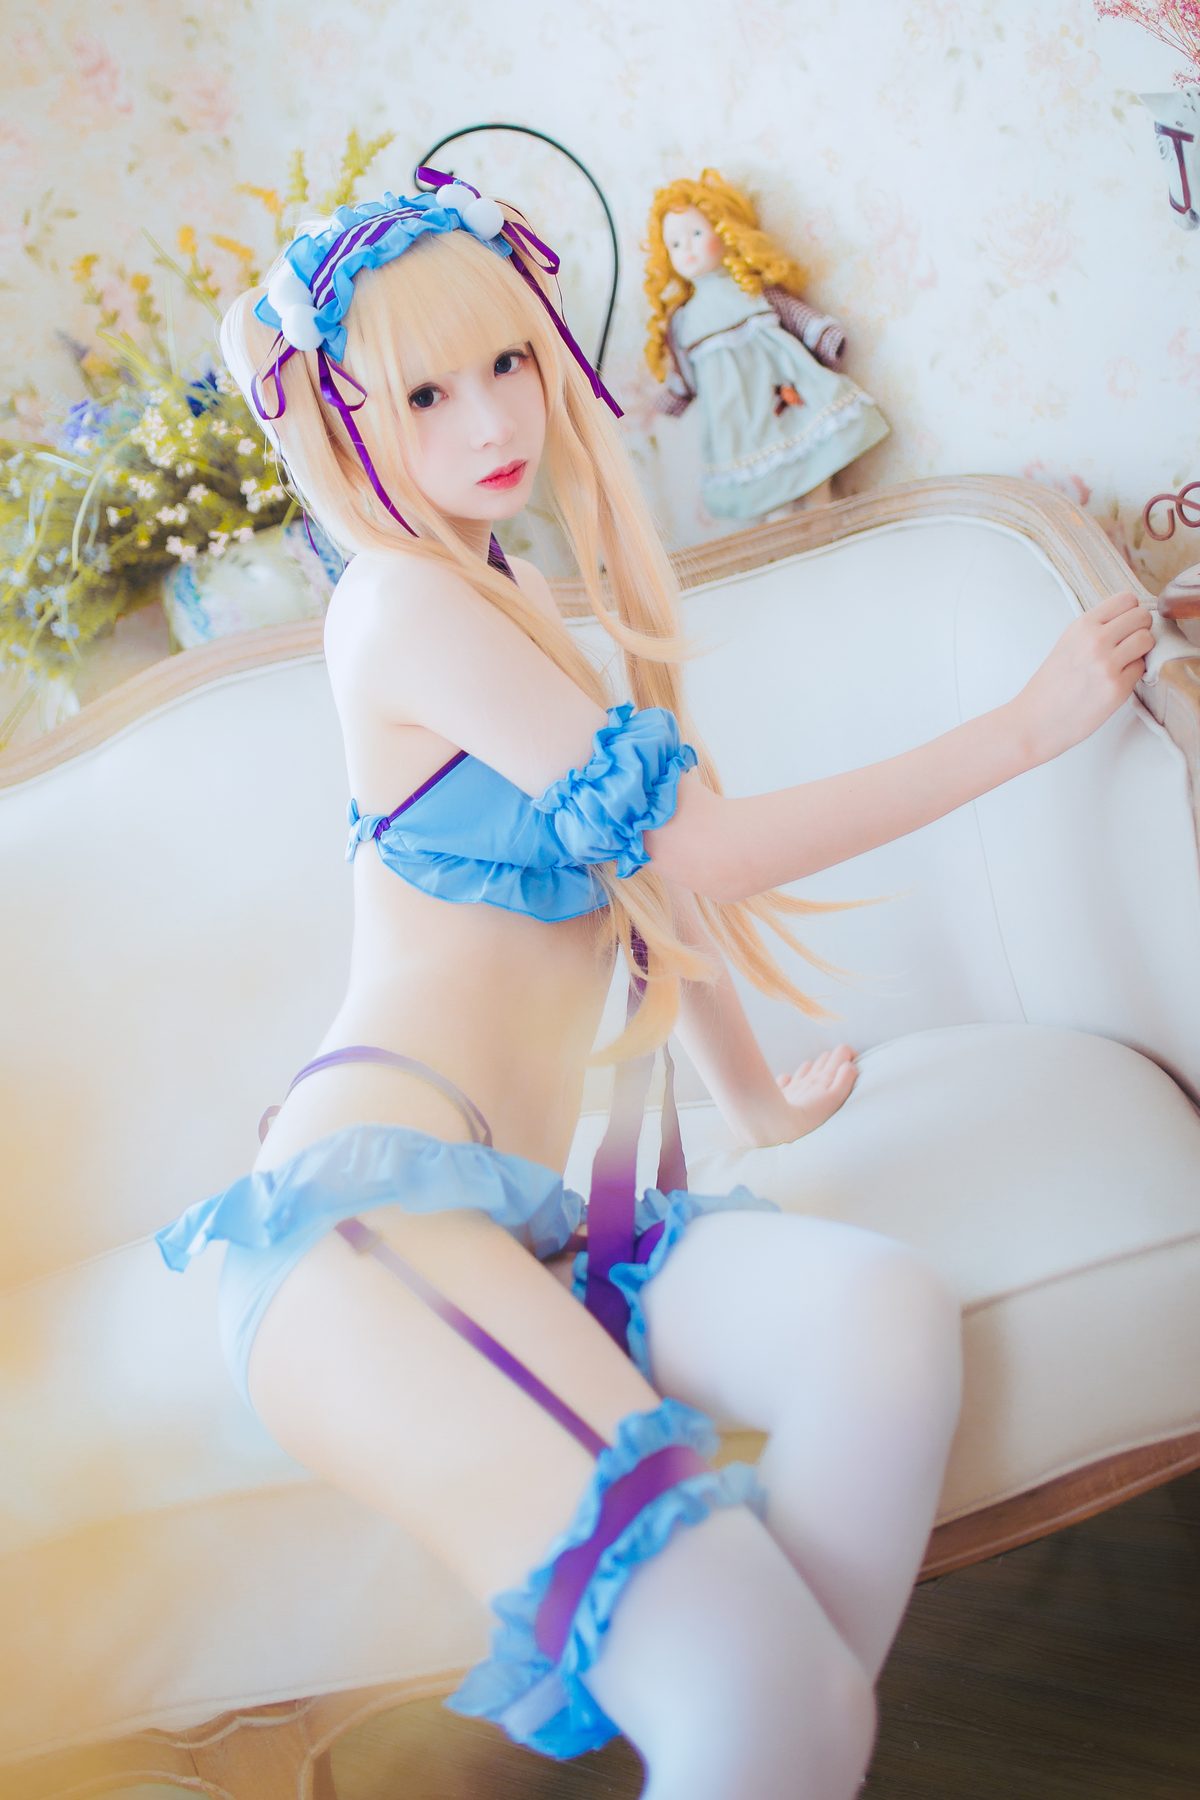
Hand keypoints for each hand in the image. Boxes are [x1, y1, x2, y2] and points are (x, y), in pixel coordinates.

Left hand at [755, 1043, 858, 1145]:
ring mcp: (794, 1083)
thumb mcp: (836, 1098)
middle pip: (826, 1057)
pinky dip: (792, 1079)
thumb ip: (846, 1078)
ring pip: (808, 1066)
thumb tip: (850, 1065)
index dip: (850, 1055)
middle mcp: (810, 1075)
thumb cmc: (811, 1117)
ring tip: (820, 1084)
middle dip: (835, 1062)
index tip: (854, 1066)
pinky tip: (794, 1088)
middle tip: (840, 1077)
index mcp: (825, 1076)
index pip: (841, 1051)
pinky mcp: (782, 1092)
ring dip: (816, 1070)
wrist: (780, 1128)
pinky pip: (787, 1078)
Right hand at [1013, 589, 1154, 763]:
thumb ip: (1096, 628)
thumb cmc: (1050, 686)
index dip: (1131, 611)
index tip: (1125, 624)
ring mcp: (1107, 664)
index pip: (1126, 599)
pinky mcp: (1117, 688)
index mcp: (1082, 626)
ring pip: (1147, 640)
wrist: (1035, 720)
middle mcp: (1096, 641)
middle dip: (1140, 629)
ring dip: (1142, 650)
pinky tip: (1115, 681)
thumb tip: (1129, 620)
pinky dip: (1133, 674)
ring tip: (1125, 661)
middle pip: (1142, 616)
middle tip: (1129, 644)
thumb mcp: (1067, 643)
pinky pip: (1142, 668)